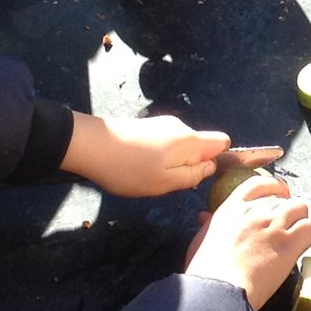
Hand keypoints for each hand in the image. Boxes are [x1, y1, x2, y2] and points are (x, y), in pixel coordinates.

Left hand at [61, 112, 230, 197]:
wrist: (88, 145)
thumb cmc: (129, 169)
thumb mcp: (166, 182)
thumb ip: (194, 176)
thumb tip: (211, 167)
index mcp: (190, 140)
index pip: (222, 142)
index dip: (219, 160)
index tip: (201, 178)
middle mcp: (180, 128)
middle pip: (200, 148)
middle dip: (191, 167)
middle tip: (169, 184)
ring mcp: (161, 125)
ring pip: (180, 149)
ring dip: (172, 165)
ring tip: (149, 178)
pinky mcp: (145, 128)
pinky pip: (165, 146)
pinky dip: (157, 159)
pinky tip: (137, 169)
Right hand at [186, 175, 310, 308]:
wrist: (220, 288)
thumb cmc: (205, 269)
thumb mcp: (201, 239)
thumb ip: (209, 224)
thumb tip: (205, 216)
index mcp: (233, 207)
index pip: (260, 184)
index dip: (274, 187)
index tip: (280, 194)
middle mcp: (257, 211)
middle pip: (283, 199)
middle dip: (287, 210)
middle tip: (286, 225)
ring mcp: (275, 225)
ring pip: (301, 208)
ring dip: (300, 219)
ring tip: (296, 234)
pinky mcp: (289, 244)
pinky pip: (309, 229)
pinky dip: (308, 235)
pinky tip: (300, 246)